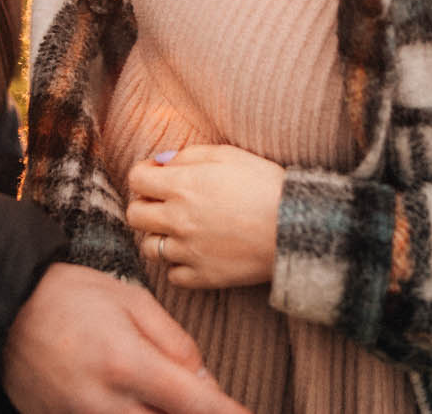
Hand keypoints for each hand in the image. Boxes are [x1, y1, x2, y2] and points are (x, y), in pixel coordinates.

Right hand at [2, 262, 246, 413]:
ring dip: (160, 413)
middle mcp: (104, 404)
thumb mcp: (130, 301)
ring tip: (159, 388)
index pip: (194, 405)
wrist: (0, 309)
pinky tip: (135, 399)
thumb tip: (206, 382)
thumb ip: (174, 342)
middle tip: (199, 394)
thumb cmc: (70, 295)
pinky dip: (130, 413)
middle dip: (191, 413)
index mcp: (127, 364)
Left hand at [126, 145, 284, 289]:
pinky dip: (178, 265)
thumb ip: (189, 155)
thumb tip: (161, 162)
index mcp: (182, 185)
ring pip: (149, 247)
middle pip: (135, 215)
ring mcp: (188, 251)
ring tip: (180, 229)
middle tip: (164, 202)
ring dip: (159, 236)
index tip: (158, 174)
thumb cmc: (265, 183)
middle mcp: (178, 219)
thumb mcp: (228, 154)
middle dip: (145, 205)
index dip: (144, 173)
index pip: (136, 179)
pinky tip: (194, 252)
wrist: (296, 226)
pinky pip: (173, 275)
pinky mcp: (203, 276)